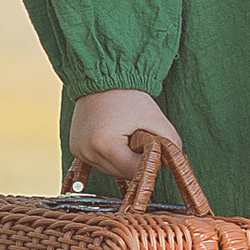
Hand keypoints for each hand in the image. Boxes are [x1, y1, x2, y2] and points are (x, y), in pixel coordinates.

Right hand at [68, 90, 182, 185]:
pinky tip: (115, 138)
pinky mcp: (76, 148)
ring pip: (110, 170)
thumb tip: (174, 160)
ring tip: (125, 134)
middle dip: (134, 160)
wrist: (103, 75)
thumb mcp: (154, 117)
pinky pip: (98, 162)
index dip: (147, 161)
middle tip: (138, 136)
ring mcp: (79, 151)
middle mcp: (87, 152)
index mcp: (104, 145)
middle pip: (121, 173)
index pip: (133, 171)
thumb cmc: (128, 95)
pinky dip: (110, 155)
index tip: (150, 143)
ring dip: (122, 159)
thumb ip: (170, 140)